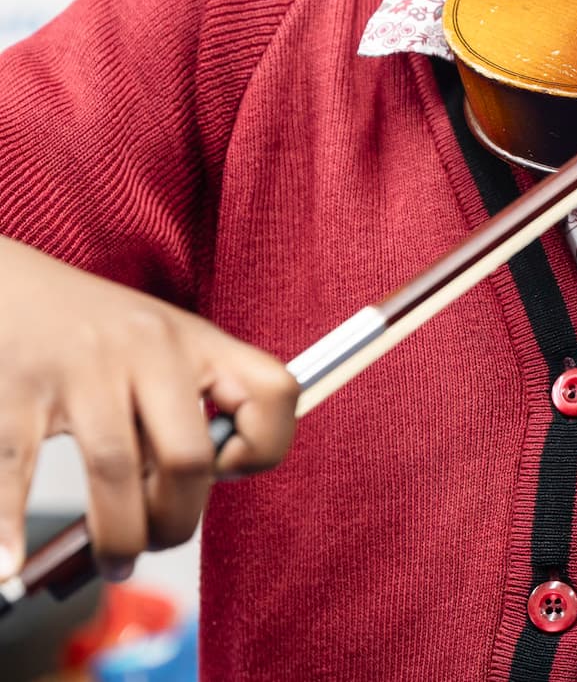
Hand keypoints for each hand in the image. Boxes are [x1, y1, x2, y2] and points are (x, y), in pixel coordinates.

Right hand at [0, 237, 297, 582]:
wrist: (9, 285)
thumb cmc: (91, 329)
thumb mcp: (158, 349)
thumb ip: (179, 411)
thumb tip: (182, 509)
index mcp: (195, 340)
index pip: (273, 389)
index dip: (263, 446)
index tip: (225, 472)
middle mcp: (148, 348)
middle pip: (189, 454)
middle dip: (176, 521)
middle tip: (154, 543)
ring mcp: (83, 367)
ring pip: (114, 468)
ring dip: (116, 537)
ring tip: (111, 562)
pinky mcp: (18, 388)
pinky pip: (18, 468)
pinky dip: (9, 528)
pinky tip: (8, 567)